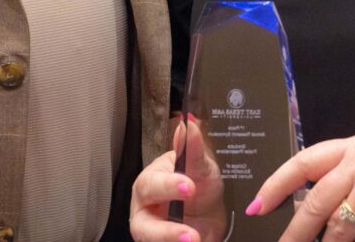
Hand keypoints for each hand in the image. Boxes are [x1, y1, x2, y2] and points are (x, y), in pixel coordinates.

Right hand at [130, 115, 228, 241]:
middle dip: (166, 231)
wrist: (211, 211)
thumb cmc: (199, 184)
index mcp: (150, 183)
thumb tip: (187, 125)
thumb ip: (192, 148)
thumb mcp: (201, 165)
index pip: (152, 185)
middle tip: (190, 235)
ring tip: (195, 241)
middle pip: (144, 226)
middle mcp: (146, 211)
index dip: (168, 187)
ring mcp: (153, 233)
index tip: (190, 186)